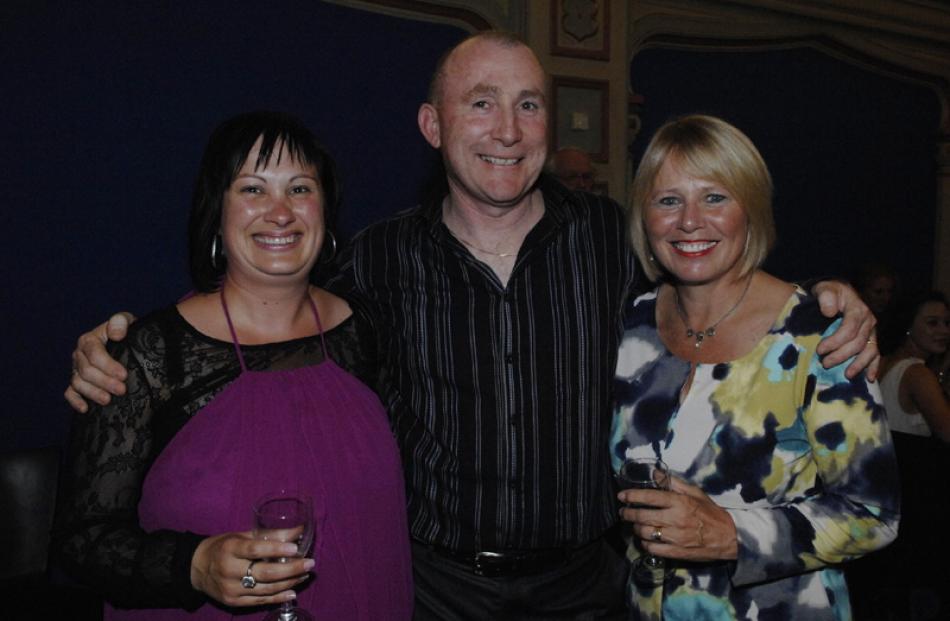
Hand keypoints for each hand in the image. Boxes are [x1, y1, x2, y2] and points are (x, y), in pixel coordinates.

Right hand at [64, 312, 135, 411]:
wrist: (125, 342)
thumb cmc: (126, 332)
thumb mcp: (126, 321)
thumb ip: (120, 322)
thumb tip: (116, 334)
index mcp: (89, 340)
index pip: (94, 353)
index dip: (108, 365)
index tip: (123, 375)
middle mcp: (80, 355)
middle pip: (86, 371)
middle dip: (104, 381)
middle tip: (122, 390)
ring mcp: (77, 369)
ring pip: (78, 383)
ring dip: (93, 393)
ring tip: (108, 400)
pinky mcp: (78, 381)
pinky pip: (70, 392)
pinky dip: (75, 401)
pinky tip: (85, 408)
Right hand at [191, 531, 314, 607]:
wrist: (197, 568)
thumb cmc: (224, 546)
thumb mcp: (242, 535)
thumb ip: (269, 534)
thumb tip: (299, 531)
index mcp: (230, 549)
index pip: (255, 550)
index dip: (276, 549)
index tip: (296, 548)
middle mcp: (229, 570)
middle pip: (265, 573)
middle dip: (291, 569)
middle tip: (310, 563)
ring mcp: (231, 589)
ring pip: (266, 589)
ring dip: (290, 582)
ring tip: (305, 574)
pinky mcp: (233, 602)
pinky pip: (261, 601)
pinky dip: (279, 597)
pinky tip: (293, 592)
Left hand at [618, 476, 737, 562]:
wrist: (728, 537)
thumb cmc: (711, 512)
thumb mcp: (695, 493)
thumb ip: (674, 483)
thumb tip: (655, 473)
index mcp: (679, 502)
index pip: (649, 497)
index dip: (632, 495)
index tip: (621, 496)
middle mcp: (675, 519)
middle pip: (642, 516)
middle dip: (628, 513)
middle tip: (623, 512)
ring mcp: (675, 537)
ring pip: (645, 532)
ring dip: (636, 528)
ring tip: (634, 525)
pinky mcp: (676, 552)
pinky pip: (652, 549)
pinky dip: (645, 544)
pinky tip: (645, 539)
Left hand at [812, 281, 878, 379]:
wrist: (839, 292)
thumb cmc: (830, 292)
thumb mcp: (825, 289)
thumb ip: (826, 297)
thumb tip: (828, 312)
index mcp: (857, 309)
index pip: (849, 329)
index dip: (835, 342)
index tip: (820, 350)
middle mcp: (869, 321)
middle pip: (858, 343)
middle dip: (841, 355)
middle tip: (825, 363)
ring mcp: (872, 331)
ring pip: (869, 351)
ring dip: (859, 364)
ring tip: (846, 375)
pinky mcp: (872, 338)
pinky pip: (876, 354)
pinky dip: (874, 366)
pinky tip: (869, 378)